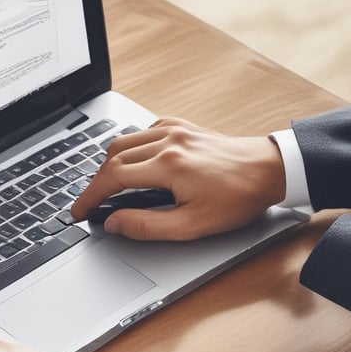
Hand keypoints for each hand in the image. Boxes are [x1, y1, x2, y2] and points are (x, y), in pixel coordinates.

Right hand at [71, 118, 286, 240]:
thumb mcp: (191, 225)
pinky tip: (135, 165)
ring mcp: (175, 129)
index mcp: (168, 165)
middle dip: (96, 182)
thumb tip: (114, 223)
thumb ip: (147, 226)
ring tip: (109, 188)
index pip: (112, 177)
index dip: (90, 196)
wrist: (270, 170)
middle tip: (92, 203)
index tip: (80, 211)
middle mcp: (168, 140)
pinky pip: (143, 132)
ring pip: (124, 141)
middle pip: (112, 156)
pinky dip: (130, 149)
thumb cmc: (238, 198)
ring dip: (110, 165)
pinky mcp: (182, 126)